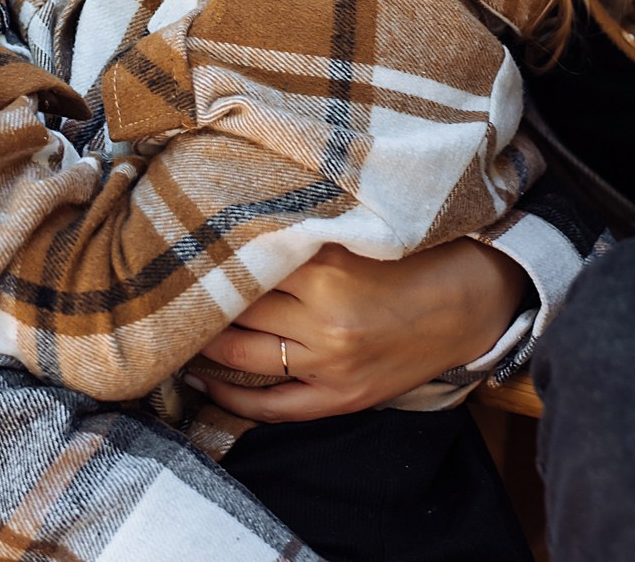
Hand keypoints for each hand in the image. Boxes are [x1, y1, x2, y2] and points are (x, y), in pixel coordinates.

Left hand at [190, 240, 528, 422]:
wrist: (470, 305)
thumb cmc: (412, 258)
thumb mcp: (356, 234)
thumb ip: (300, 233)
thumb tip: (232, 228)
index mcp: (328, 269)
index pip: (246, 264)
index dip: (208, 258)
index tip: (176, 247)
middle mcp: (325, 320)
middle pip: (237, 311)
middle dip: (198, 301)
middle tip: (163, 287)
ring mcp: (331, 365)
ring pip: (243, 357)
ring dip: (202, 344)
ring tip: (172, 330)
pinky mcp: (341, 398)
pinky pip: (272, 406)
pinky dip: (230, 396)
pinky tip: (202, 379)